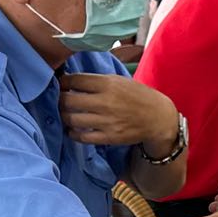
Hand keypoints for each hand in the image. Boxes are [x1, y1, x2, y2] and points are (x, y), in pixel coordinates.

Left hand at [59, 72, 177, 151]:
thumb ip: (97, 80)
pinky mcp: (109, 137)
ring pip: (72, 119)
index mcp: (108, 84)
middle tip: (59, 99)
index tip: (60, 84)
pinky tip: (72, 129)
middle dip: (59, 99)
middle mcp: (106, 102)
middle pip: (69, 100)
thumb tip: (71, 79)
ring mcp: (107, 121)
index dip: (62, 82)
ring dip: (64, 116)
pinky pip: (82, 136)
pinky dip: (73, 133)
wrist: (157, 117)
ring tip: (65, 114)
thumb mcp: (119, 80)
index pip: (75, 80)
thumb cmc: (137, 96)